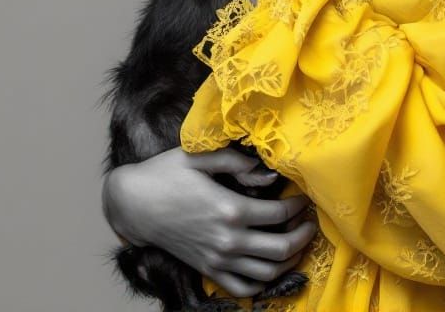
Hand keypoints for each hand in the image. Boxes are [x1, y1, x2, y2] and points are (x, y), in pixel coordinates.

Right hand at [103, 147, 316, 299]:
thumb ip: (236, 161)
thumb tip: (267, 171)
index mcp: (230, 209)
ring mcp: (217, 259)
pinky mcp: (207, 269)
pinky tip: (270, 266)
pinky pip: (242, 288)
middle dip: (302, 235)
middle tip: (310, 222)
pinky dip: (262, 282)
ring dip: (289, 259)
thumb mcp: (199, 156)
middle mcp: (227, 240)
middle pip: (280, 248)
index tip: (305, 196)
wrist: (133, 203)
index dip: (298, 205)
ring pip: (266, 272)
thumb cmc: (165, 174)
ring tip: (297, 242)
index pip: (279, 213)